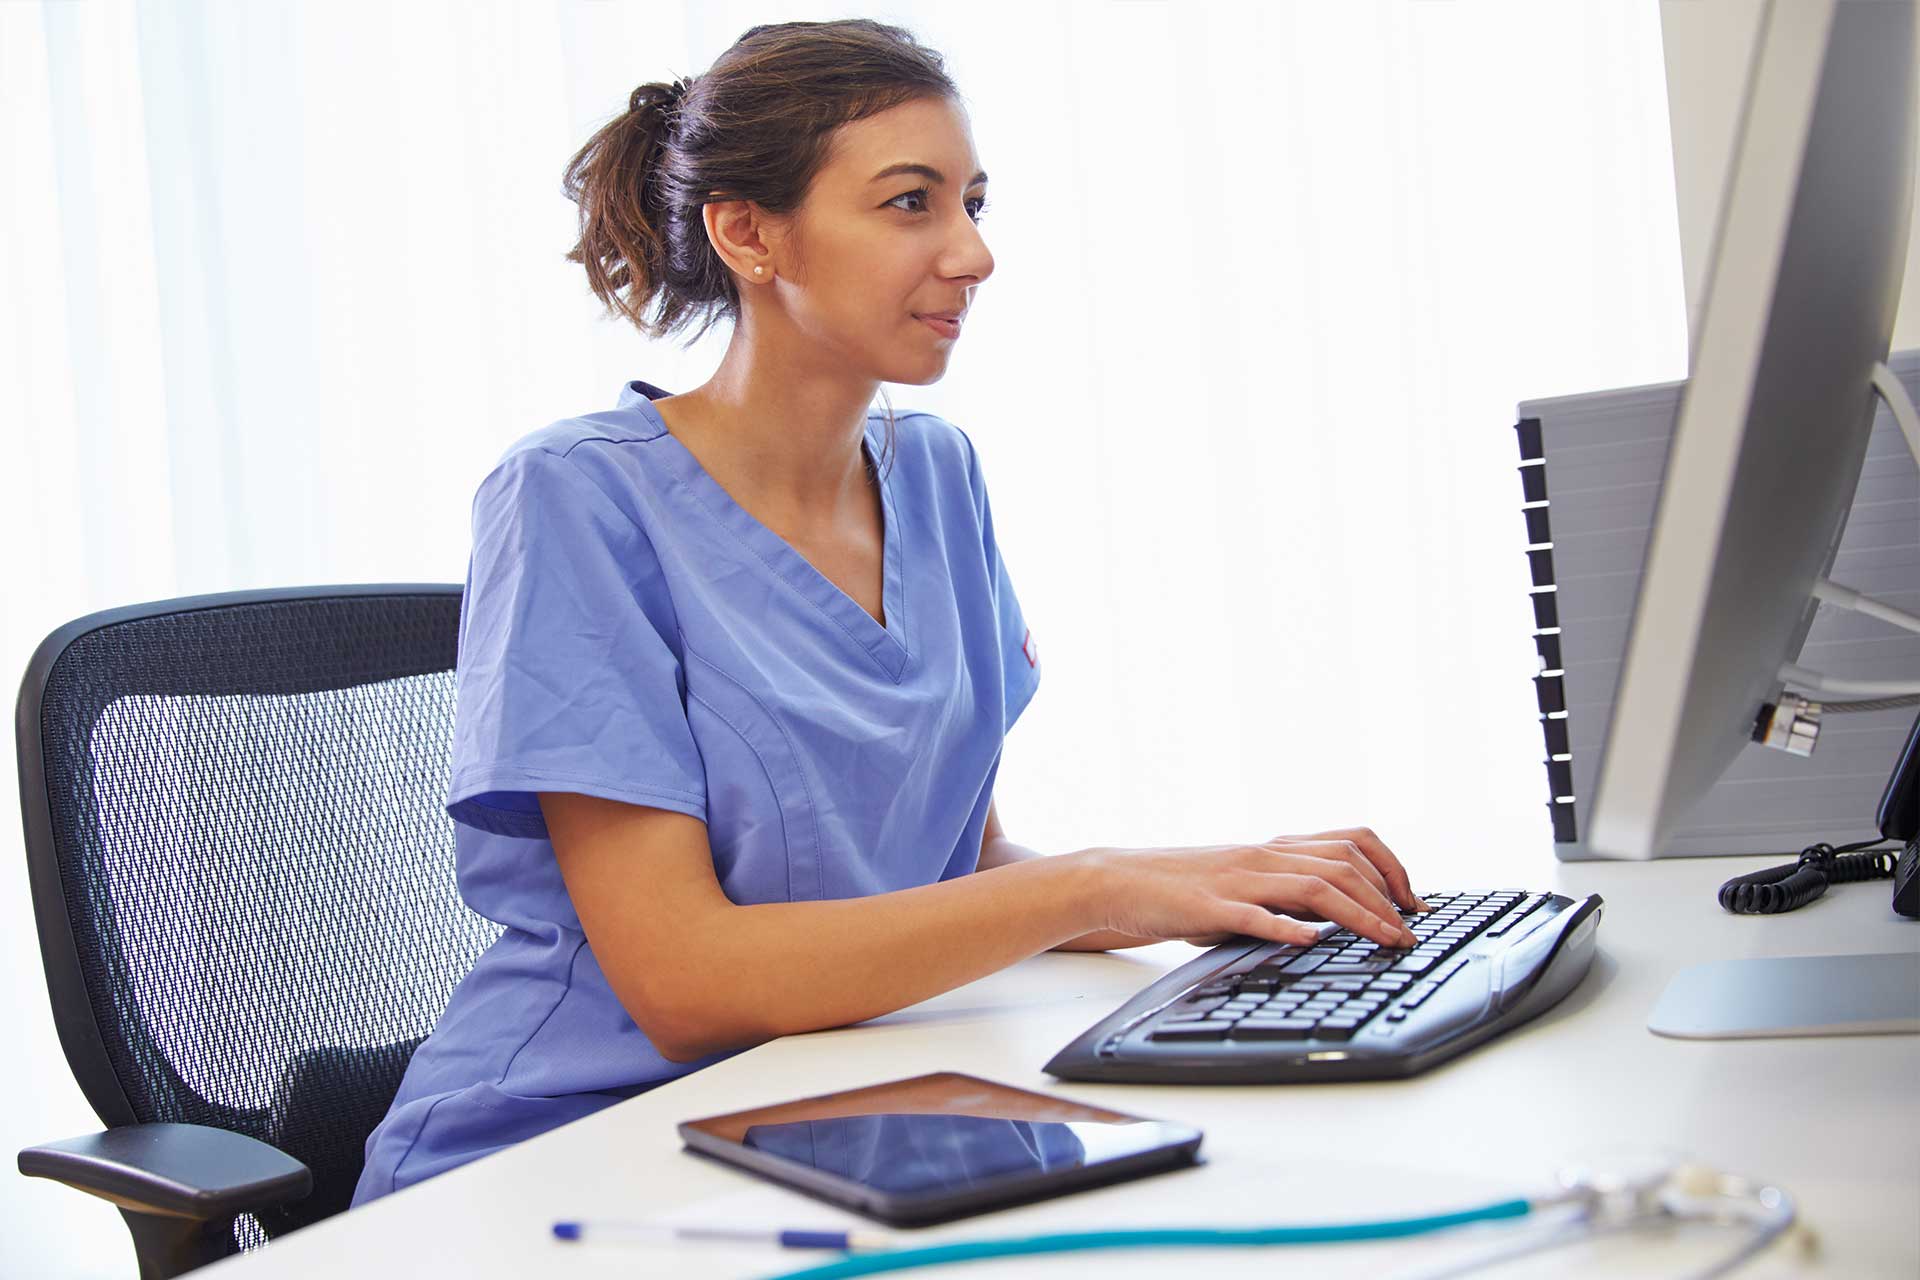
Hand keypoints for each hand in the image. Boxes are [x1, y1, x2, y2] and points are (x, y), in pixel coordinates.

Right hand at [1077, 827, 1428, 948]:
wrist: (1120, 881)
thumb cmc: (1184, 888)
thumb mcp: (1245, 882)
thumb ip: (1287, 892)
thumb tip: (1338, 917)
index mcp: (1274, 849)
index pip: (1351, 841)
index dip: (1392, 868)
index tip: (1415, 903)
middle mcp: (1263, 857)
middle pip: (1343, 864)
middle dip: (1388, 898)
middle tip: (1411, 932)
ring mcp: (1238, 880)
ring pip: (1312, 886)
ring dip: (1359, 914)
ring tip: (1386, 940)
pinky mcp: (1209, 907)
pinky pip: (1254, 914)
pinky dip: (1286, 926)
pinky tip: (1310, 939)